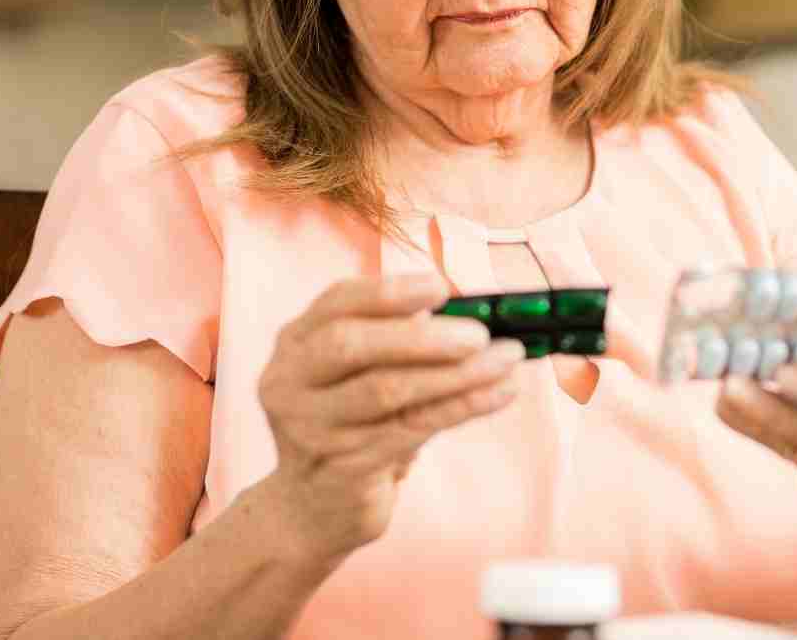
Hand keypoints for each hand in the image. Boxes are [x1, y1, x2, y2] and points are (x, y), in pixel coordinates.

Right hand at [256, 273, 522, 562]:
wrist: (313, 509)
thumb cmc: (352, 424)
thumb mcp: (361, 374)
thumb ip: (397, 340)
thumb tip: (472, 312)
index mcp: (295, 344)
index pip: (337, 302)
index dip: (389, 291)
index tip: (439, 286)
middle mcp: (290, 383)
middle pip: (351, 345)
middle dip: (422, 337)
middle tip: (480, 334)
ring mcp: (311, 429)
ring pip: (388, 391)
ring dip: (457, 373)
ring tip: (506, 360)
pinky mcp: (341, 468)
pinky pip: (411, 429)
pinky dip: (463, 406)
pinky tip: (499, 393)